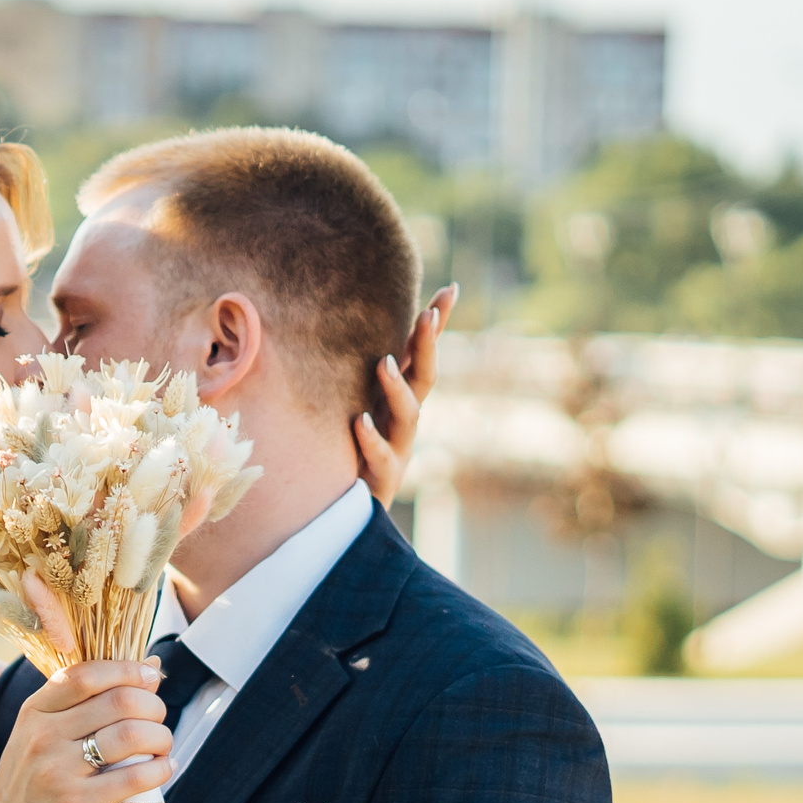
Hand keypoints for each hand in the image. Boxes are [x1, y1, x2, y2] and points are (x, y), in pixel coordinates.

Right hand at [0, 659, 169, 802]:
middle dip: (153, 707)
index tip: (150, 677)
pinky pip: (132, 778)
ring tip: (162, 748)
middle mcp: (42, 735)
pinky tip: (162, 771)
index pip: (86, 674)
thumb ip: (85, 705)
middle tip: (158, 721)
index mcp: (34, 713)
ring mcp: (56, 769)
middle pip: (118, 700)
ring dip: (160, 738)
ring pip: (130, 734)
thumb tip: (150, 667)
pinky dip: (158, 771)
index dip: (127, 669)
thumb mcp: (38, 739)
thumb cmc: (26, 791)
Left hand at [358, 283, 455, 505]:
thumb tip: (353, 332)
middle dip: (428, 347)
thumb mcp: (357, 407)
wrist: (352, 513)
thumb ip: (361, 377)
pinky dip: (372, 439)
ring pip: (408, 416)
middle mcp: (405, 420)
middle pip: (425, 378)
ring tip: (383, 362)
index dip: (437, 325)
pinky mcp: (383, 477)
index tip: (450, 289)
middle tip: (427, 314)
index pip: (423, 356)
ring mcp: (398, 448)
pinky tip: (360, 422)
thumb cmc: (353, 453)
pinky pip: (382, 457)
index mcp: (400, 398)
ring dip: (397, 388)